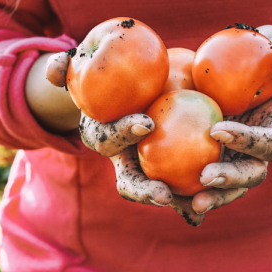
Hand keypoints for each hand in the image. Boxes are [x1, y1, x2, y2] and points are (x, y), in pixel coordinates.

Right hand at [48, 52, 211, 221]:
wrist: (135, 92)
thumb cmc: (111, 77)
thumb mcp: (86, 67)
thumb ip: (66, 65)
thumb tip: (54, 68)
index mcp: (102, 137)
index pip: (106, 139)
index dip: (123, 132)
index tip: (146, 122)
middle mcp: (124, 161)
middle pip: (130, 184)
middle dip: (145, 191)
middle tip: (163, 193)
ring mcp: (149, 171)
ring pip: (160, 194)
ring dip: (177, 203)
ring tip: (196, 206)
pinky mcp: (175, 172)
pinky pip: (187, 189)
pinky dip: (200, 199)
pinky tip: (217, 202)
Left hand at [191, 25, 271, 214]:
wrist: (250, 66)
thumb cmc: (267, 51)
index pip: (268, 142)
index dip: (248, 141)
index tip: (218, 130)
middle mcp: (259, 149)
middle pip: (251, 174)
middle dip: (230, 179)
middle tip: (204, 177)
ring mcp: (237, 156)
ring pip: (227, 186)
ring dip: (210, 196)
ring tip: (187, 203)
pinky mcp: (215, 156)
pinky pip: (200, 176)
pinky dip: (186, 189)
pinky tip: (162, 193)